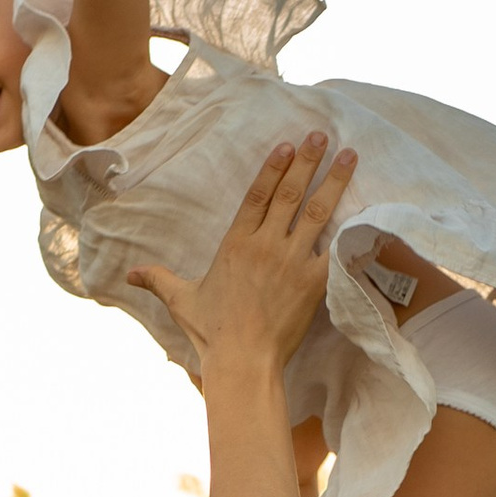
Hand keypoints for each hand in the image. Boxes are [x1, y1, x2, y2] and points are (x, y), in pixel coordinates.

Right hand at [132, 136, 354, 372]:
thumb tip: (129, 274)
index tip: (286, 146)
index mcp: (236, 244)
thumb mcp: (180, 300)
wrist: (242, 360)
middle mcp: (265, 246)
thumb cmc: (211, 333)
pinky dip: (351, 228)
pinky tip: (366, 207)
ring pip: (317, 213)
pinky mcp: (312, 283)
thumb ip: (158, 279)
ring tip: (349, 156)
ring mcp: (291, 262)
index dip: (273, 167)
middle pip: (290, 193)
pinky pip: (336, 249)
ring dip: (334, 181)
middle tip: (321, 136)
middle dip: (307, 161)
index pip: (258, 195)